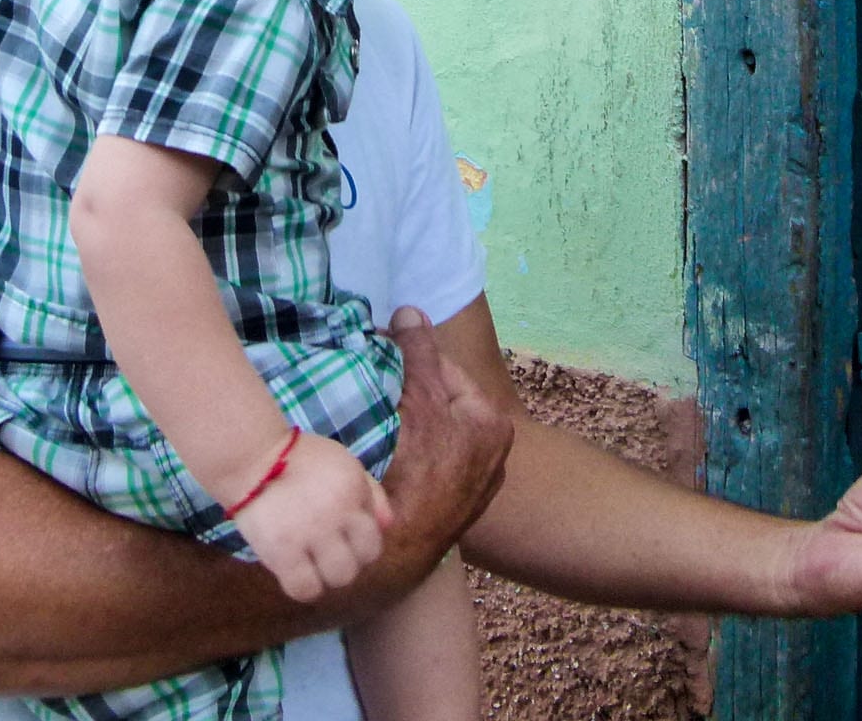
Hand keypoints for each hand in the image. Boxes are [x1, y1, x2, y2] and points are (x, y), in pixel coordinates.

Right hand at [229, 433, 391, 602]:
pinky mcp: (282, 551)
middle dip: (348, 561)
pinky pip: (304, 588)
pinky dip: (303, 587)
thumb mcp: (344, 464)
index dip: (361, 545)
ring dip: (328, 576)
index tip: (344, 541)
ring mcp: (311, 534)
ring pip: (339, 577)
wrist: (252, 459)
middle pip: (362, 560)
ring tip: (311, 564)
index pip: (375, 538)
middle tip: (327, 554)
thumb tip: (387, 525)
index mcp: (354, 491)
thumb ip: (371, 492)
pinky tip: (295, 574)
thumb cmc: (299, 459)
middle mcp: (338, 513)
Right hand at [378, 306, 513, 550]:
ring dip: (402, 420)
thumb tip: (412, 311)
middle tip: (368, 380)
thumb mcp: (419, 401)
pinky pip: (423, 463)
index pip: (445, 371)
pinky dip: (404, 452)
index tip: (376, 350)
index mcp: (493, 423)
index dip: (408, 357)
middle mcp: (491, 455)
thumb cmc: (415, 469)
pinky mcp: (447, 508)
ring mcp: (470, 485)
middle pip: (438, 402)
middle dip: (406, 389)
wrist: (397, 550)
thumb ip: (417, 354)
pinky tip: (380, 450)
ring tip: (369, 411)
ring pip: (429, 433)